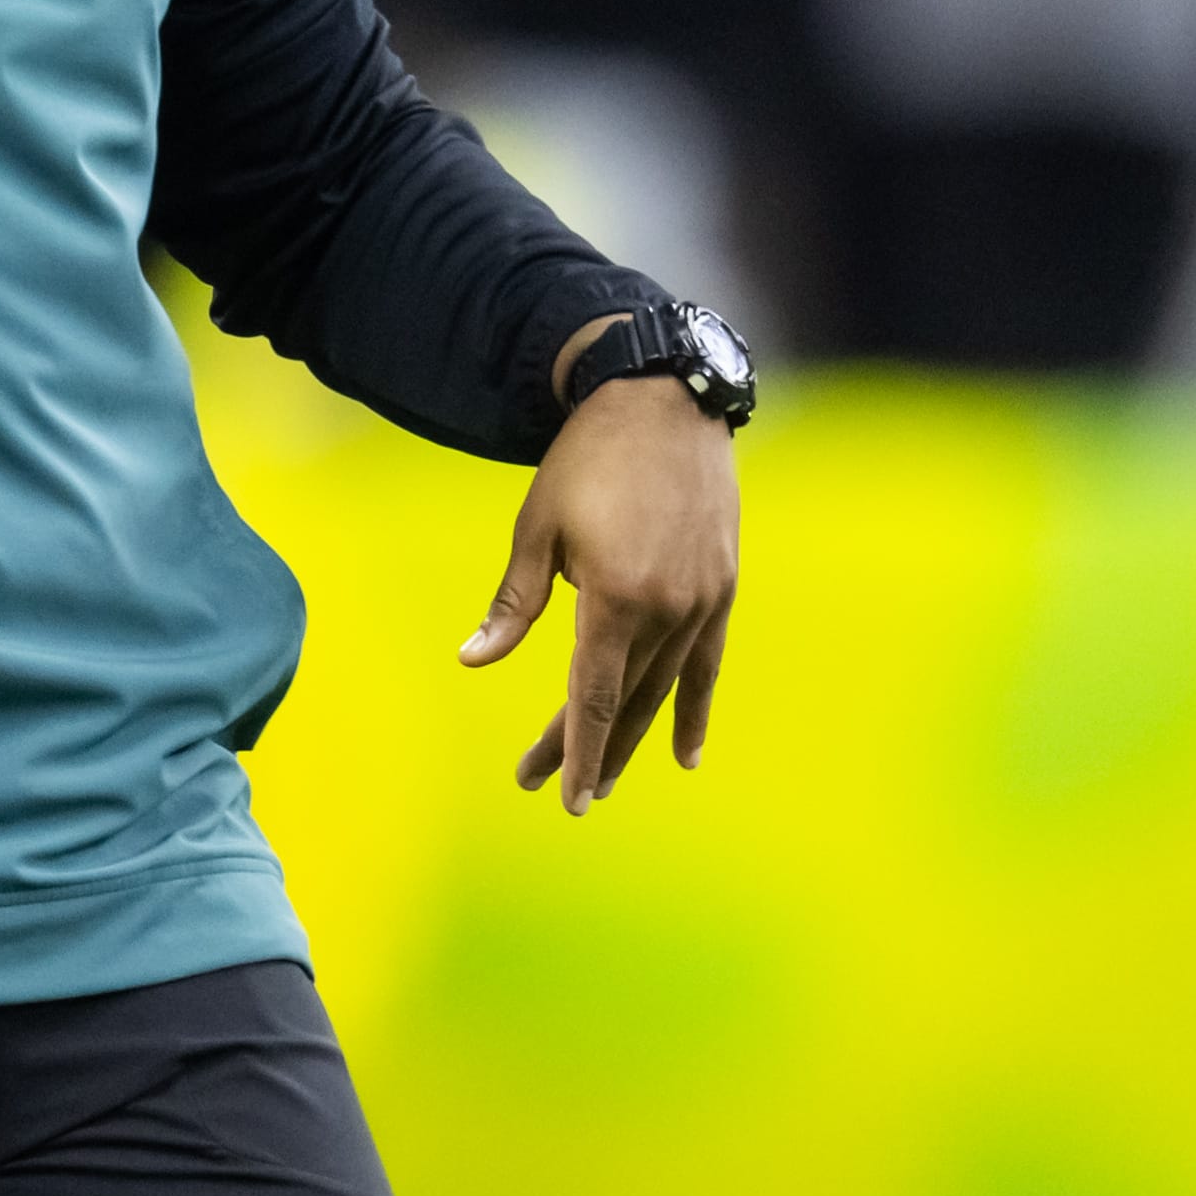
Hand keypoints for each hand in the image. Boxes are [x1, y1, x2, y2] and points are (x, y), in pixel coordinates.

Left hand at [459, 349, 741, 814]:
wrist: (665, 401)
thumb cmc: (588, 459)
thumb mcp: (538, 527)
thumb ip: (513, 603)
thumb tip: (473, 660)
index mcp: (615, 595)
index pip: (592, 695)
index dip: (573, 749)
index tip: (557, 795)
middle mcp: (666, 608)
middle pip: (623, 700)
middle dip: (585, 750)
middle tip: (548, 785)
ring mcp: (701, 601)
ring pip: (663, 691)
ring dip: (630, 738)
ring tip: (600, 779)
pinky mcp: (722, 588)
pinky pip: (708, 666)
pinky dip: (695, 710)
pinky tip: (686, 754)